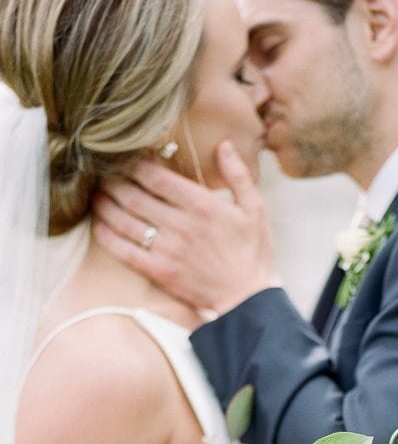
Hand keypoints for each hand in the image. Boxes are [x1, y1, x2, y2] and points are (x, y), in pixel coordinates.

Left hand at [92, 142, 280, 314]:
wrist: (249, 298)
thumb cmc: (253, 252)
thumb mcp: (255, 208)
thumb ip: (238, 175)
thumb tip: (224, 145)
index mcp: (201, 205)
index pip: (156, 177)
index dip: (134, 164)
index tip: (124, 157)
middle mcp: (180, 225)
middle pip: (134, 195)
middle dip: (113, 181)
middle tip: (101, 173)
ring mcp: (168, 250)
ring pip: (125, 221)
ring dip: (105, 205)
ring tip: (95, 195)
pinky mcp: (160, 272)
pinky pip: (125, 252)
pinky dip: (107, 237)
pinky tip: (99, 226)